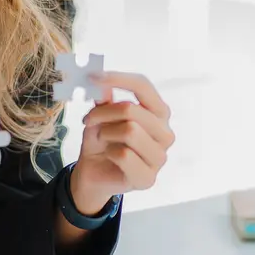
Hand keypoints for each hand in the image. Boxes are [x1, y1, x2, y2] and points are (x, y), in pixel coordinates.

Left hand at [69, 72, 174, 214]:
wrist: (93, 172)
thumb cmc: (102, 140)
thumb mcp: (101, 114)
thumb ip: (104, 98)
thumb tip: (102, 82)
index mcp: (159, 113)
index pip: (143, 86)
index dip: (118, 79)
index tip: (93, 77)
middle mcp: (165, 133)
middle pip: (132, 110)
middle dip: (104, 112)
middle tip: (89, 119)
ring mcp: (160, 157)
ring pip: (129, 131)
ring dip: (106, 133)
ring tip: (102, 138)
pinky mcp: (148, 177)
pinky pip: (124, 155)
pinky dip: (109, 152)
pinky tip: (109, 156)